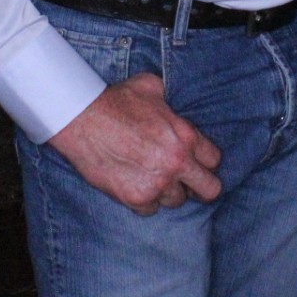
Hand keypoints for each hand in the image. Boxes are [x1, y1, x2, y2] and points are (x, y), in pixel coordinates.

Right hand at [46, 72, 221, 215]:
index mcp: (185, 136)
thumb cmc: (115, 100)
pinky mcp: (135, 198)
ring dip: (168, 192)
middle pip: (210, 189)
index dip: (205, 161)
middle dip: (201, 186)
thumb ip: (170, 100)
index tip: (194, 161)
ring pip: (177, 201)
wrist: (81, 119)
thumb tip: (174, 102)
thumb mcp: (152, 87)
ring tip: (152, 177)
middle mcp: (176, 163)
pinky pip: (151, 210)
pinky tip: (135, 184)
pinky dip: (145, 201)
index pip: (214, 160)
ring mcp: (157, 184)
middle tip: (187, 181)